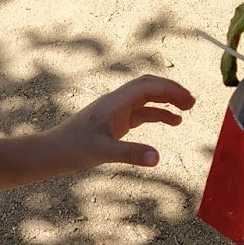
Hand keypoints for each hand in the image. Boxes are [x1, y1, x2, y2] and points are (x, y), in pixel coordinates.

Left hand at [44, 75, 194, 173]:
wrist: (51, 153)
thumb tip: (157, 158)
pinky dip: (158, 114)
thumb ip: (130, 154)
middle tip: (192, 102)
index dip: (170, 89)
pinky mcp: (114, 123)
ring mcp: (115, 112)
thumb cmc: (72, 150)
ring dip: (166, 101)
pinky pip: (141, 113)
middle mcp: (116, 103)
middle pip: (148, 87)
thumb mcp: (102, 153)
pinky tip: (172, 122)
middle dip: (171, 91)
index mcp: (114, 102)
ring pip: (146, 99)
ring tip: (187, 110)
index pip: (146, 86)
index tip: (189, 100)